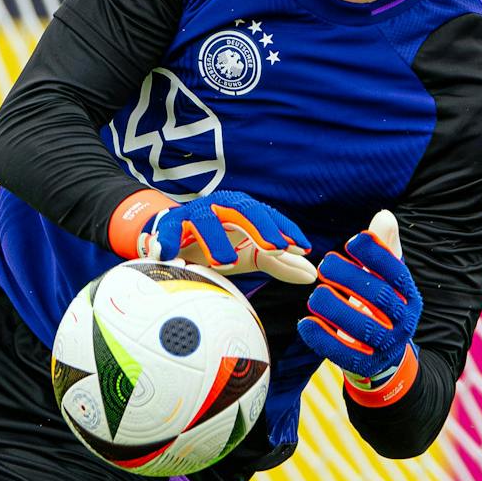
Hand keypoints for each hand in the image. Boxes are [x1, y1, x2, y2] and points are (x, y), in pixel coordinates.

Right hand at [134, 189, 316, 284]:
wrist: (178, 236)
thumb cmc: (220, 243)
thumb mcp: (250, 253)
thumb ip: (279, 263)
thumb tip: (312, 275)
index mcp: (243, 210)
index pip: (269, 215)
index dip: (286, 229)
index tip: (302, 248)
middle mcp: (220, 205)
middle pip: (243, 209)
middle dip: (260, 228)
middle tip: (275, 250)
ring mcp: (194, 212)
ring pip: (206, 220)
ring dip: (215, 240)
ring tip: (226, 263)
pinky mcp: (169, 223)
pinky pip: (169, 230)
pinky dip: (168, 240)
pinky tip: (170, 255)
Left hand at [297, 210, 421, 403]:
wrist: (383, 355)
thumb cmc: (377, 305)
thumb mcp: (383, 279)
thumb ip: (382, 249)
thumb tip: (384, 216)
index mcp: (409, 297)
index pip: (397, 272)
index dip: (376, 255)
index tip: (352, 241)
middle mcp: (403, 322)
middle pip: (379, 298)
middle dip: (351, 279)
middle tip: (324, 265)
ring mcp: (385, 346)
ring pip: (362, 327)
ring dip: (335, 308)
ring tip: (315, 294)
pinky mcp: (365, 365)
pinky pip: (343, 353)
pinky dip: (322, 339)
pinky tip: (305, 323)